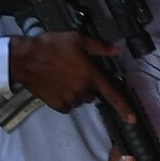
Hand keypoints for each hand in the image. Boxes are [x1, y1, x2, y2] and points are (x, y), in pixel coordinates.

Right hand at [8, 32, 133, 117]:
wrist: (26, 59)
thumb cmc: (53, 46)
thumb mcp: (78, 39)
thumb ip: (99, 47)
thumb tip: (116, 51)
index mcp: (91, 76)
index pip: (113, 94)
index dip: (124, 108)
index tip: (133, 120)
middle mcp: (83, 91)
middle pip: (92, 94)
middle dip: (87, 86)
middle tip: (75, 72)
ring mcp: (70, 99)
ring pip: (79, 99)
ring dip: (75, 91)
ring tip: (62, 76)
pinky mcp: (58, 105)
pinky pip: (67, 105)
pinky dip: (64, 98)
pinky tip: (56, 85)